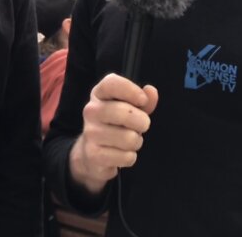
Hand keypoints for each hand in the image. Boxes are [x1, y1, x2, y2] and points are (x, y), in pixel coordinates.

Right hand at [68, 73, 158, 196]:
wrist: (92, 154)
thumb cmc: (115, 126)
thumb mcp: (130, 110)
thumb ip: (143, 101)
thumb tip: (151, 91)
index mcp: (99, 94)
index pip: (111, 84)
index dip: (130, 90)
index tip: (143, 100)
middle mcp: (91, 111)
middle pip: (124, 112)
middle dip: (142, 122)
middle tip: (142, 126)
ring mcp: (90, 132)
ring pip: (129, 138)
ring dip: (136, 142)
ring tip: (128, 141)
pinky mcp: (94, 154)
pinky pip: (126, 156)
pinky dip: (130, 157)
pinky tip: (120, 154)